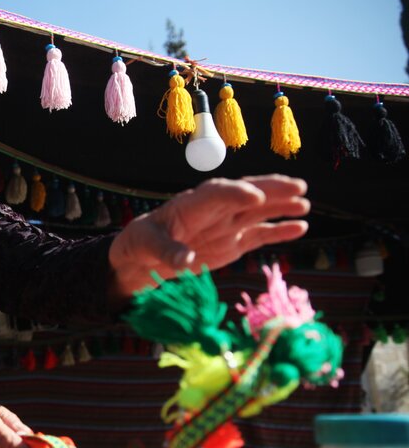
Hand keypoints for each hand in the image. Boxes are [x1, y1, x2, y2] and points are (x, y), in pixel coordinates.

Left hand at [108, 175, 309, 298]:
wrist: (145, 256)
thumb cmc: (142, 243)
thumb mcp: (145, 246)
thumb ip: (166, 251)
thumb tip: (185, 261)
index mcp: (189, 205)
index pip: (215, 193)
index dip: (235, 193)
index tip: (256, 197)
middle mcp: (213, 211)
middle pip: (244, 195)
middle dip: (270, 189)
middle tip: (297, 186)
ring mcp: (226, 225)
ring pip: (258, 211)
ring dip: (281, 205)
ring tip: (304, 202)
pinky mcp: (233, 242)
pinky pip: (260, 234)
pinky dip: (279, 231)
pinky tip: (301, 226)